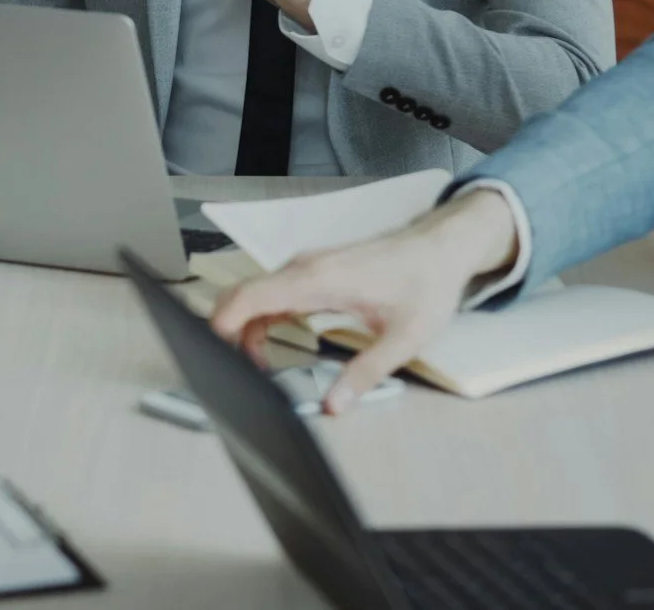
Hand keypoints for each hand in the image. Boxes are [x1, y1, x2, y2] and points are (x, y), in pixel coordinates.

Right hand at [208, 189, 519, 413]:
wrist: (440, 249)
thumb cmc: (426, 284)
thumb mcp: (405, 338)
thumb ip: (367, 373)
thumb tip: (335, 405)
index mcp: (318, 280)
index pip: (250, 296)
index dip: (222, 326)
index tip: (213, 356)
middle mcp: (304, 268)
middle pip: (241, 296)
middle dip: (225, 332)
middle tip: (230, 372)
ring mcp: (306, 267)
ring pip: (254, 296)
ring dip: (243, 329)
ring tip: (257, 368)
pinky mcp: (312, 272)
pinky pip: (271, 294)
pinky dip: (259, 319)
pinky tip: (270, 346)